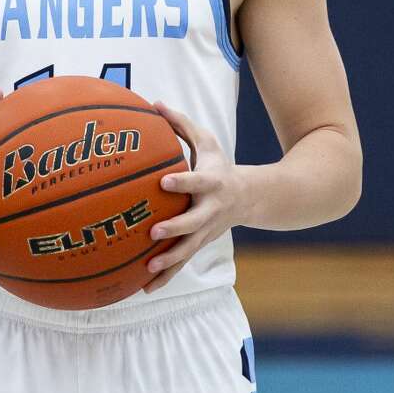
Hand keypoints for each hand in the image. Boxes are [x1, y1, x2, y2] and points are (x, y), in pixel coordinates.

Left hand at [142, 101, 246, 294]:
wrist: (250, 198)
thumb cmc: (220, 165)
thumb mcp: (207, 141)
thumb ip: (180, 124)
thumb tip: (153, 103)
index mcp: (212, 183)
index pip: (197, 182)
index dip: (183, 183)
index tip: (164, 183)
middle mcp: (210, 211)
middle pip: (193, 223)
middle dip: (175, 229)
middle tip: (153, 233)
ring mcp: (206, 231)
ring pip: (188, 250)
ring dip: (170, 262)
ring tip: (148, 270)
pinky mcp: (200, 245)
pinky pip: (182, 263)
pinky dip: (165, 277)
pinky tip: (143, 289)